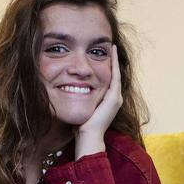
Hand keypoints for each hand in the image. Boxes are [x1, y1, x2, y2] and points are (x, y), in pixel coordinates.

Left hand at [75, 44, 122, 158]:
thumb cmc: (81, 126)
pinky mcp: (114, 98)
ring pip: (116, 74)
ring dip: (114, 60)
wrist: (88, 136)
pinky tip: (111, 52)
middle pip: (113, 75)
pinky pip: (115, 75)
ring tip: (112, 47)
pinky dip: (114, 64)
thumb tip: (67, 91)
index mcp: (107, 101)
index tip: (101, 56)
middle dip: (112, 61)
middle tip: (110, 47)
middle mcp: (115, 99)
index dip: (106, 68)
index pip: (107, 80)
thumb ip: (77, 98)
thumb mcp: (80, 107)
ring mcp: (116, 98)